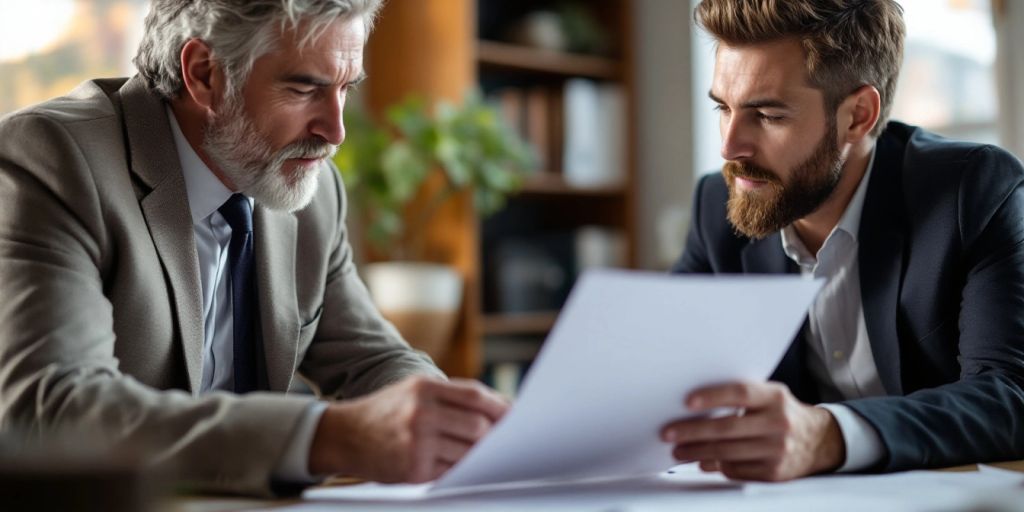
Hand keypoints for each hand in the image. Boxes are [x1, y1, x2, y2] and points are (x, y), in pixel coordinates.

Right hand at [309, 376, 508, 482]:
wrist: (343, 435)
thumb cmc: (388, 411)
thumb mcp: (414, 390)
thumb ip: (453, 397)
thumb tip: (500, 409)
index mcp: (423, 387)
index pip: (475, 396)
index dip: (501, 407)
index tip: (517, 416)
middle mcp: (420, 413)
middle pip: (477, 426)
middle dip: (495, 436)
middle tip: (506, 442)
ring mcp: (415, 443)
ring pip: (467, 452)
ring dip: (480, 455)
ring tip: (485, 455)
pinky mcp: (412, 470)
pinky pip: (451, 472)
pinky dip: (461, 470)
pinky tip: (462, 466)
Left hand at [660, 381, 844, 480]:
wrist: (818, 441)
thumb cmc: (781, 413)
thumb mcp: (768, 397)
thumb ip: (738, 398)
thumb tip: (695, 409)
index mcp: (776, 397)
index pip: (741, 393)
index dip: (713, 396)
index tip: (687, 402)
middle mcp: (779, 423)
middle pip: (728, 428)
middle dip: (693, 432)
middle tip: (668, 433)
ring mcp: (778, 450)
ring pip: (728, 453)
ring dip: (697, 453)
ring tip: (678, 451)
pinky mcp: (774, 473)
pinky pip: (736, 470)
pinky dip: (717, 465)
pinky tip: (703, 461)